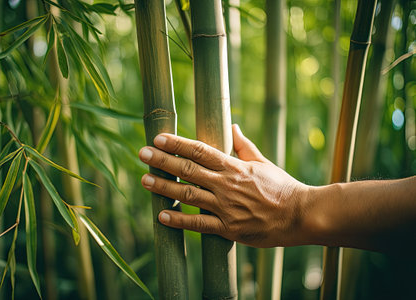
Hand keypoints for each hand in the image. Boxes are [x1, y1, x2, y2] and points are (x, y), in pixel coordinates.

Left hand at [138, 124, 309, 247]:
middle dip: (163, 161)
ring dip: (165, 188)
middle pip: (189, 170)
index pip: (200, 151)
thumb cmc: (281, 187)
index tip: (159, 138)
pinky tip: (162, 215)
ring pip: (189, 195)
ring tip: (145, 181)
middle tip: (142, 154)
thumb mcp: (263, 162)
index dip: (177, 144)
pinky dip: (179, 220)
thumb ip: (244, 146)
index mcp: (234, 167)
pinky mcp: (229, 228)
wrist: (300, 214)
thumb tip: (232, 126)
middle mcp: (227, 184)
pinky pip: (199, 225)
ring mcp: (227, 207)